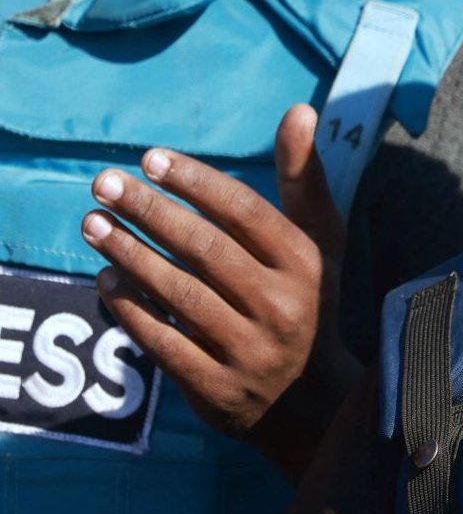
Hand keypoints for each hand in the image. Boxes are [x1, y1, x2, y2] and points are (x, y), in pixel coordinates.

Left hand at [83, 106, 355, 478]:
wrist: (312, 403)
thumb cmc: (306, 302)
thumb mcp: (317, 243)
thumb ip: (304, 180)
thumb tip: (299, 111)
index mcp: (307, 267)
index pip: (246, 213)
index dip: (195, 182)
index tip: (150, 158)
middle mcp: (283, 308)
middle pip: (205, 249)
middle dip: (149, 211)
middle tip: (103, 183)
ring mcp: (250, 351)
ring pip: (177, 293)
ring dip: (129, 254)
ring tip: (93, 223)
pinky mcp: (218, 387)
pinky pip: (161, 340)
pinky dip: (128, 308)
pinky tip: (105, 278)